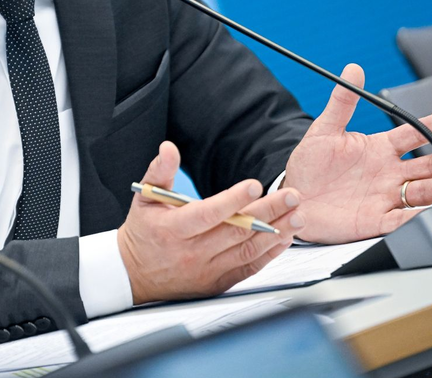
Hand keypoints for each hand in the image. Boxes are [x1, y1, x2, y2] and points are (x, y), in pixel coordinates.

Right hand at [117, 141, 302, 304]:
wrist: (134, 275)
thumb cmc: (143, 233)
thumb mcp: (145, 198)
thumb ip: (159, 171)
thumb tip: (169, 148)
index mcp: (173, 229)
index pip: (207, 214)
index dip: (233, 200)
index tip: (255, 185)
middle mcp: (192, 253)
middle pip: (236, 231)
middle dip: (267, 211)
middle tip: (291, 196)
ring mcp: (207, 270)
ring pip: (247, 250)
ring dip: (276, 232)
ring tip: (297, 215)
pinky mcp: (218, 283)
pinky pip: (249, 268)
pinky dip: (269, 254)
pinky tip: (284, 238)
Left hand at [282, 64, 431, 243]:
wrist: (295, 198)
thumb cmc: (310, 165)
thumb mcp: (325, 129)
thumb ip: (342, 102)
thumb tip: (353, 70)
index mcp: (380, 148)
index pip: (414, 134)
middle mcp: (388, 172)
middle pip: (426, 165)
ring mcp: (385, 197)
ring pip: (421, 192)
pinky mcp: (376, 220)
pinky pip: (401, 220)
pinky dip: (416, 217)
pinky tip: (428, 212)